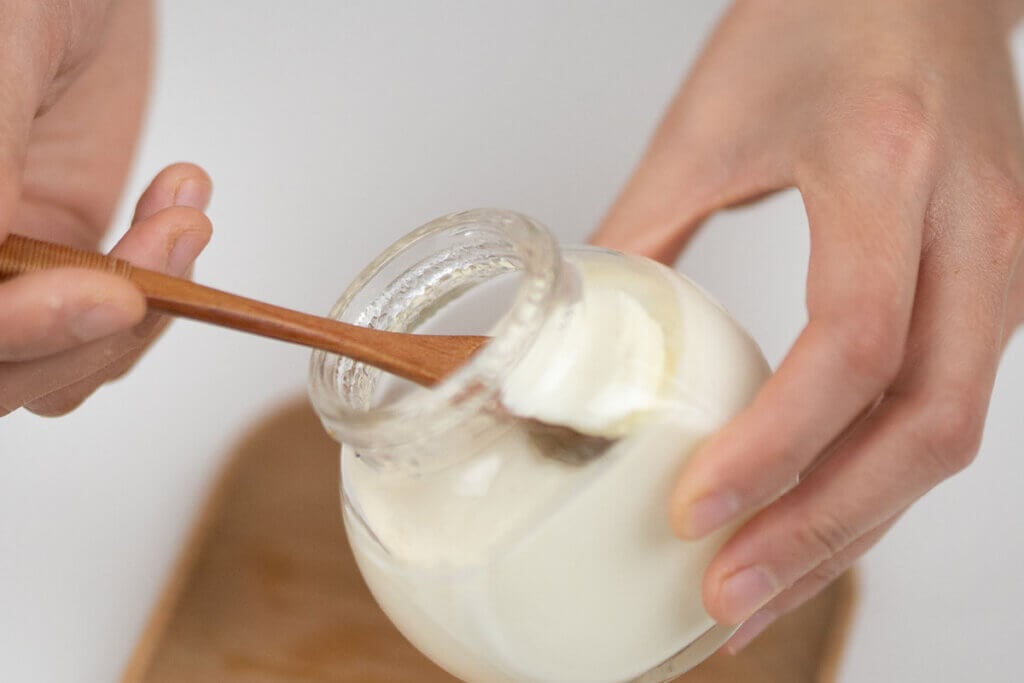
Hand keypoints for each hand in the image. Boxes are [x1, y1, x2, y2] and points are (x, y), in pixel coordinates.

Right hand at [0, 0, 212, 415]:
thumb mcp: (5, 49)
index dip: (16, 330)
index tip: (106, 291)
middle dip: (87, 330)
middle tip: (167, 245)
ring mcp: (5, 268)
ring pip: (53, 370)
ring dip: (138, 312)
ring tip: (181, 214)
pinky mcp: (65, 261)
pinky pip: (110, 326)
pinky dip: (162, 287)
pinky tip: (176, 209)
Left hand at [591, 0, 1023, 649]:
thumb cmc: (820, 21)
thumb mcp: (706, 124)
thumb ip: (642, 233)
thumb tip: (583, 339)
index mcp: (891, 170)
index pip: (853, 342)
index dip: (776, 445)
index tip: (695, 510)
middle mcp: (975, 228)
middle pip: (925, 424)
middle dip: (824, 528)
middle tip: (727, 593)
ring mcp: (1002, 264)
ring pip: (946, 433)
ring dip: (852, 523)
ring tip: (760, 584)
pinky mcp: (992, 288)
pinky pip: (943, 407)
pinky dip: (875, 478)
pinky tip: (814, 517)